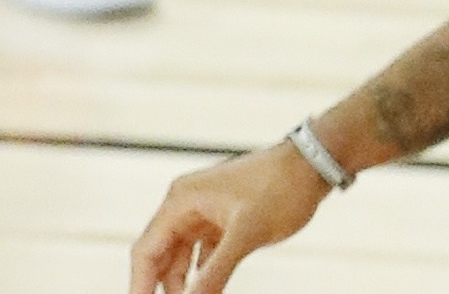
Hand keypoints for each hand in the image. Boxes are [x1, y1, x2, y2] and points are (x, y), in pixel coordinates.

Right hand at [128, 143, 332, 293]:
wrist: (309, 167)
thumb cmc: (278, 190)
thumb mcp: (246, 234)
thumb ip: (216, 271)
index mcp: (181, 201)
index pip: (147, 249)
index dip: (139, 282)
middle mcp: (185, 205)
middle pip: (158, 253)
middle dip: (157, 284)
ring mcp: (203, 212)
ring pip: (179, 254)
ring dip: (180, 282)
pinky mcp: (221, 220)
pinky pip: (201, 252)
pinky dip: (200, 274)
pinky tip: (204, 291)